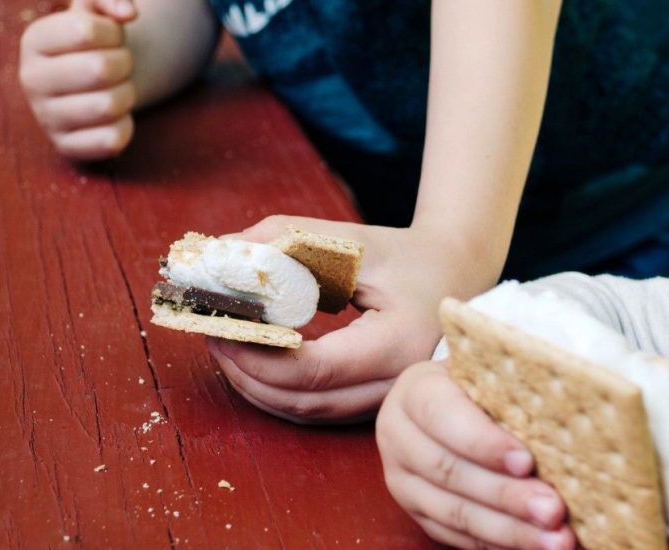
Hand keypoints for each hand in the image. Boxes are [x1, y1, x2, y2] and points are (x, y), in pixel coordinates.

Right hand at [20, 0, 137, 159]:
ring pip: (109, 105)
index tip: (112, 38)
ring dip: (128, 94)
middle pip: (101, 69)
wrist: (91, 87)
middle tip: (119, 66)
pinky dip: (126, 126)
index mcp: (34, 40)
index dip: (114, 33)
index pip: (86, 30)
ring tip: (117, 89)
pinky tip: (115, 117)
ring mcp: (46, 117)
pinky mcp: (67, 147)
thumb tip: (128, 13)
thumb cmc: (96, 45)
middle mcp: (31, 79)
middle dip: (125, 64)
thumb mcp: (97, 12)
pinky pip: (113, 139)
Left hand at [205, 215, 502, 421]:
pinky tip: (254, 361)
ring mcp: (387, 400)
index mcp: (398, 343)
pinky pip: (318, 410)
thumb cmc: (407, 255)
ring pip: (307, 414)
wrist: (457, 275)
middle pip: (304, 401)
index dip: (257, 355)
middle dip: (246, 373)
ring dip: (257, 386)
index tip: (220, 325)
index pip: (314, 370)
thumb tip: (219, 255)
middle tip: (211, 333)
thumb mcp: (351, 240)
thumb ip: (286, 240)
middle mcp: (396, 384)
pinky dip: (278, 391)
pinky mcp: (374, 402)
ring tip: (224, 345)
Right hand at [376, 361, 574, 548]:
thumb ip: (511, 390)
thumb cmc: (482, 381)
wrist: (449, 400)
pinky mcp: (416, 511)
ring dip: (508, 530)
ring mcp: (402, 479)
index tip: (527, 462)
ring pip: (454, 512)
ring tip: (554, 539)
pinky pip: (456, 535)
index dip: (484, 442)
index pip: (443, 417)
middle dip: (506, 495)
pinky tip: (533, 545)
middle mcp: (398, 435)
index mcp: (415, 392)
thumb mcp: (488, 372)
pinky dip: (497, 544)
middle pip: (449, 472)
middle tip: (553, 510)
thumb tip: (562, 415)